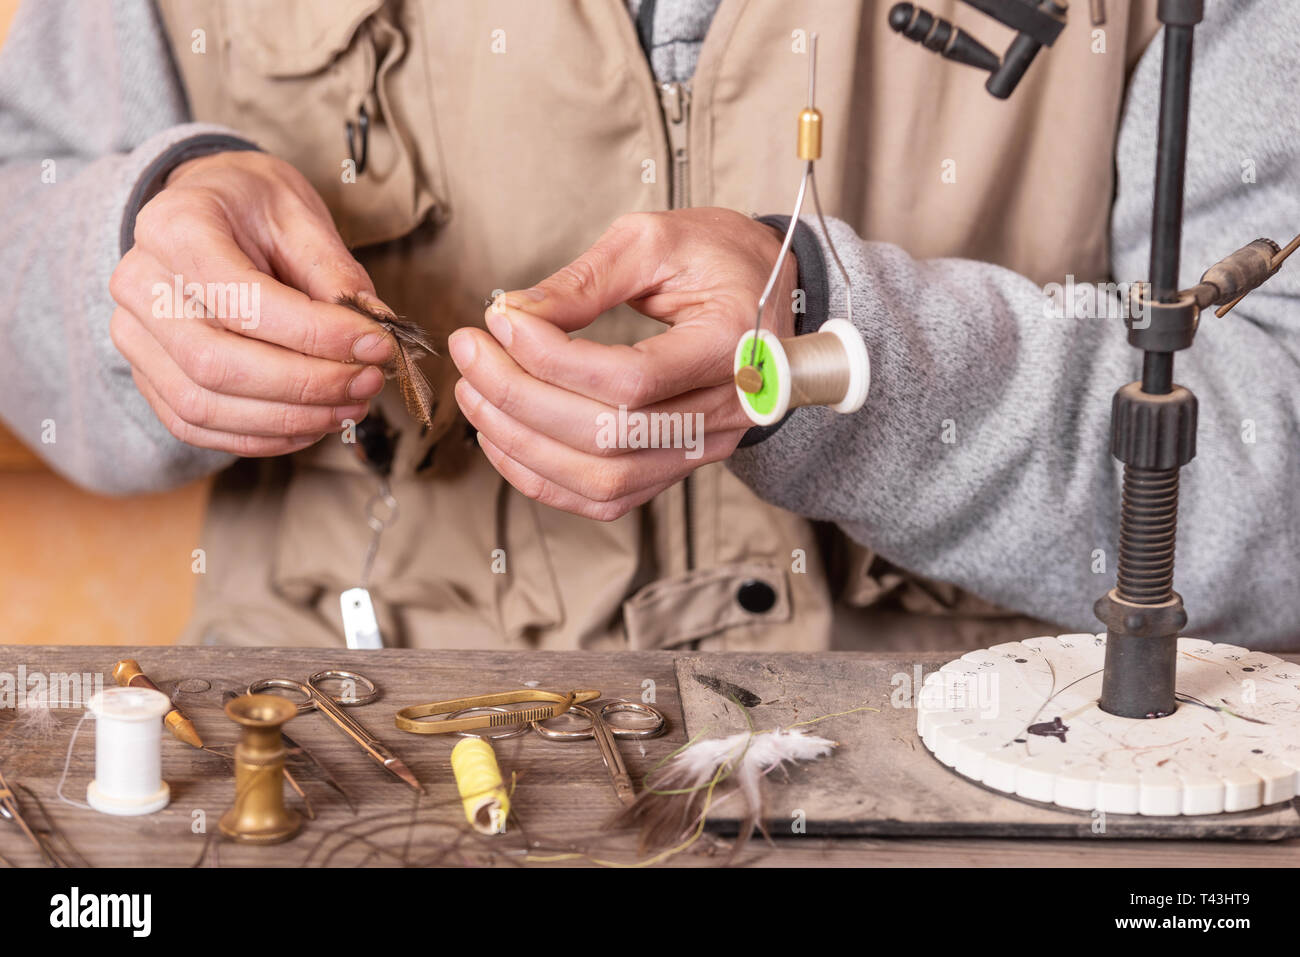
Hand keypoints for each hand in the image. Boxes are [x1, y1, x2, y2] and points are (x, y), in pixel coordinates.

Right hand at [109, 149, 395, 455]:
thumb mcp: (299, 213)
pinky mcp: (148, 377)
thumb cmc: (251, 206)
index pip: (243, 301)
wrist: (203, 210)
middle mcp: (140, 286)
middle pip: (217, 364)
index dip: (317, 334)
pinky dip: (263, 437)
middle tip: (369, 381)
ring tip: (351, 405)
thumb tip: (376, 329)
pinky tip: (313, 423)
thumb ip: (335, 271)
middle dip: (307, 385)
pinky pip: (198, 427)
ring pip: (205, 406)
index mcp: (173, 228)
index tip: (377, 344)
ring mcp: (135, 338)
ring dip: (290, 419)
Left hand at [449, 208, 797, 519]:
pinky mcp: (679, 464)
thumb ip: (585, 281)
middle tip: (470, 352)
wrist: (769, 290)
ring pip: (605, 479)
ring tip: (475, 394)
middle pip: (610, 436)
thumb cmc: (719, 257)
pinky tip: (503, 437)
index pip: (631, 380)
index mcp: (734, 346)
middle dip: (520, 397)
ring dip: (523, 444)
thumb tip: (514, 315)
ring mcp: (705, 448)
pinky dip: (545, 478)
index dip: (551, 356)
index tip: (501, 317)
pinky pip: (608, 497)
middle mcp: (728, 411)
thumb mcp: (654, 241)